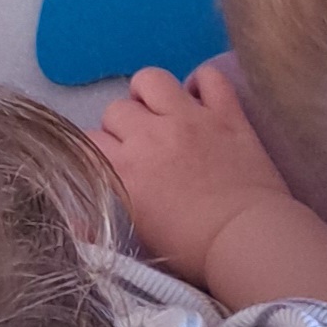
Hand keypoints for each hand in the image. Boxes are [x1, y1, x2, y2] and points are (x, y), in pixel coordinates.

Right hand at [93, 58, 292, 287]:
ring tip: (160, 111)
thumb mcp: (137, 238)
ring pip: (151, 79)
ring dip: (149, 94)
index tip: (110, 163)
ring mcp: (189, 118)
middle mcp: (150, 134)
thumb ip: (106, 219)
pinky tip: (201, 101)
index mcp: (124, 168)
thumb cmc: (191, 249)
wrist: (246, 238)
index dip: (96, 151)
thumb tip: (81, 222)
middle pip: (115, 109)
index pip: (88, 141)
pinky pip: (209, 77)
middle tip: (140, 147)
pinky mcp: (226, 113)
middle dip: (121, 127)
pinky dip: (202, 83)